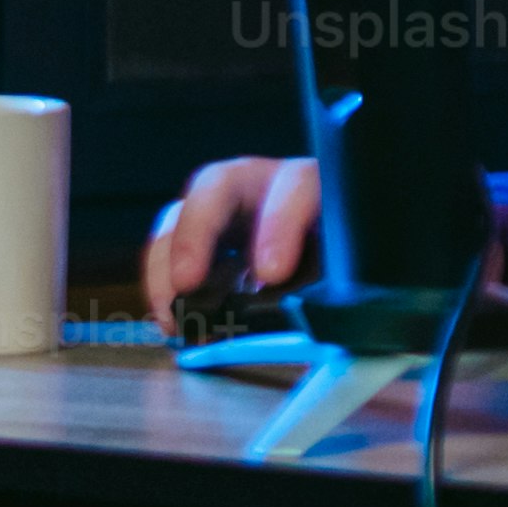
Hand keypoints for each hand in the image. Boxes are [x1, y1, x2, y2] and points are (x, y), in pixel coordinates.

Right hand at [141, 155, 323, 324]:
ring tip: (173, 318)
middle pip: (219, 184)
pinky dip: (162, 286)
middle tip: (187, 283)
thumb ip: (328, 286)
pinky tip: (171, 322)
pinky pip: (168, 249)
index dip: (280, 226)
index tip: (271, 274)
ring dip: (168, 268)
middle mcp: (263, 184)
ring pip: (181, 215)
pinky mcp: (200, 233)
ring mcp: (225, 205)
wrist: (332, 260)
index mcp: (314, 186)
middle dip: (197, 234)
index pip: (298, 186)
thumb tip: (303, 317)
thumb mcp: (345, 271)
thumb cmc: (341, 261)